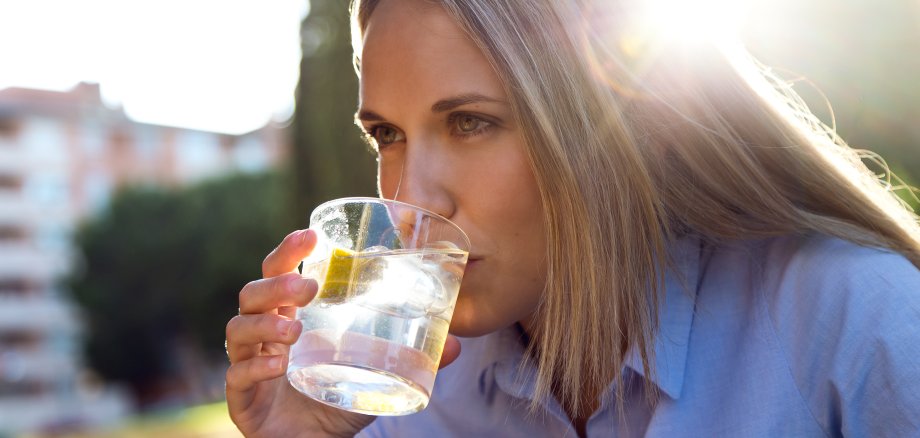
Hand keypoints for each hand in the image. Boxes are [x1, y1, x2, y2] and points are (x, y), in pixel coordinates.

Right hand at [225, 229, 461, 436]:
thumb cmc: (337, 403)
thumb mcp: (376, 376)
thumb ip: (409, 358)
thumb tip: (456, 345)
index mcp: (290, 316)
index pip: (278, 273)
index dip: (287, 251)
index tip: (310, 235)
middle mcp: (264, 335)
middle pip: (251, 293)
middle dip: (277, 284)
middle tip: (309, 287)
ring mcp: (248, 364)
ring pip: (238, 329)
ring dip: (265, 323)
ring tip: (294, 329)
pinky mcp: (243, 398)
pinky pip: (237, 375)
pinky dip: (255, 367)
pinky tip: (278, 365)